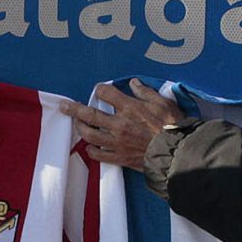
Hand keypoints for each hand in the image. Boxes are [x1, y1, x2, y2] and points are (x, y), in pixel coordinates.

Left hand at [61, 80, 185, 171]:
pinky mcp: (120, 157)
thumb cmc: (173, 126)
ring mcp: (117, 142)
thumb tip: (133, 84)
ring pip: (90, 134)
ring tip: (77, 124)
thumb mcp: (163, 102)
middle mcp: (119, 124)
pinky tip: (89, 146)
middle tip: (64, 106)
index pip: (106, 93)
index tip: (99, 90)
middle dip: (74, 109)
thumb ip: (146, 92)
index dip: (100, 89)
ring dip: (80, 128)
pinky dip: (91, 150)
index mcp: (130, 108)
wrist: (177, 153)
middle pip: (89, 114)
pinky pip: (99, 155)